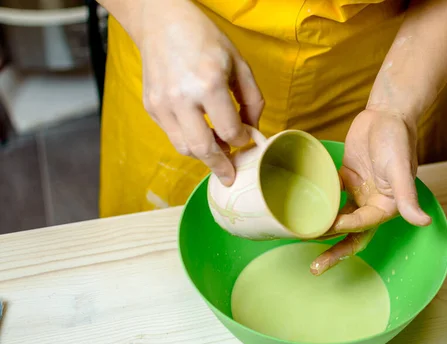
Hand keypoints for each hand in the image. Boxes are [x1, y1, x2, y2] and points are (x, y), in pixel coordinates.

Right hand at [139, 0, 263, 185]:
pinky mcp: (150, 106)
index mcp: (209, 84)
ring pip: (184, 148)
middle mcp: (182, 97)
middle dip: (220, 167)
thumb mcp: (239, 64)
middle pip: (203, 149)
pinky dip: (187, 139)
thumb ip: (252, 100)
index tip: (246, 142)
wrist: (161, 22)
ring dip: (202, 155)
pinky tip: (198, 128)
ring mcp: (162, 104)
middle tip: (230, 176)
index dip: (242, 141)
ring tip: (216, 148)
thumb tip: (253, 130)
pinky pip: (171, 135)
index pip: (229, 131)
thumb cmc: (204, 39)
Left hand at [310, 109, 431, 275]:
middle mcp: (372, 205)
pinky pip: (330, 199)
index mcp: (387, 207)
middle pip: (352, 235)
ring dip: (322, 233)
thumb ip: (407, 197)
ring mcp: (357, 194)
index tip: (330, 226)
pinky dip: (318, 207)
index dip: (347, 228)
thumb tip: (423, 222)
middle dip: (335, 253)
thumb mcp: (400, 170)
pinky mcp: (345, 181)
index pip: (364, 226)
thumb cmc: (397, 140)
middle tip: (315, 268)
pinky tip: (299, 213)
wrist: (386, 114)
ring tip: (301, 242)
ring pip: (338, 221)